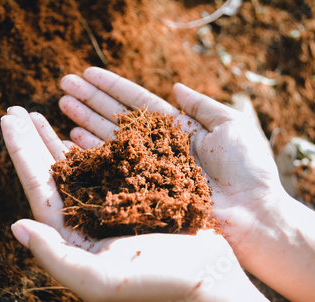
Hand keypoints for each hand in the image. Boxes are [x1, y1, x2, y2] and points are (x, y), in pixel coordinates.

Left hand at [0, 104, 262, 301]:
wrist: (211, 282)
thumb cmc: (161, 284)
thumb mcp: (103, 280)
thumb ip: (57, 257)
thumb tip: (16, 226)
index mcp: (74, 241)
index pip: (39, 190)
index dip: (21, 153)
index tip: (8, 118)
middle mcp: (88, 223)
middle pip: (52, 175)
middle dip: (33, 141)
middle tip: (16, 109)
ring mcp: (111, 211)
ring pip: (78, 168)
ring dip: (57, 140)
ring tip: (41, 114)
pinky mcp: (135, 201)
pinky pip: (107, 168)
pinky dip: (93, 147)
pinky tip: (82, 132)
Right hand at [58, 67, 284, 251]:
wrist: (253, 214)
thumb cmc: (248, 169)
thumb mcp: (230, 125)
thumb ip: (201, 105)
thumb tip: (175, 86)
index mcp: (178, 129)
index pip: (138, 102)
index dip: (112, 88)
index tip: (87, 74)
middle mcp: (158, 147)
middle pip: (118, 118)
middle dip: (91, 100)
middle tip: (63, 85)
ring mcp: (149, 169)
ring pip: (110, 140)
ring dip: (84, 122)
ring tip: (61, 104)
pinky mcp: (145, 191)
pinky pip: (113, 169)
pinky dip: (93, 153)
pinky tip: (72, 138)